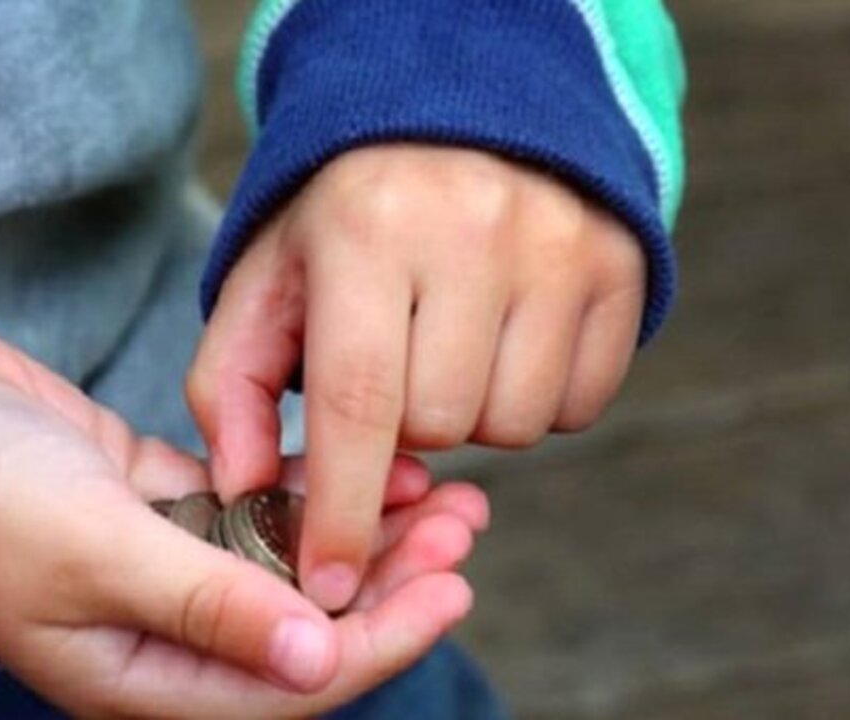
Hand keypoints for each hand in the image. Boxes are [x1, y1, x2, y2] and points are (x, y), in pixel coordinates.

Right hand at [0, 325, 488, 717]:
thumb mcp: (92, 553)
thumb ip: (208, 605)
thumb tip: (318, 661)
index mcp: (137, 675)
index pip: (288, 684)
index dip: (379, 639)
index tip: (454, 586)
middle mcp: (155, 631)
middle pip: (300, 624)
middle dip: (387, 581)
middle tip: (465, 524)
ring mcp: (155, 564)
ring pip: (283, 561)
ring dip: (355, 527)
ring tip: (439, 486)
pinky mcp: (151, 502)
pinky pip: (247, 508)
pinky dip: (300, 487)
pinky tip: (357, 457)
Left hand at [189, 145, 644, 610]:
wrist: (453, 121)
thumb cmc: (341, 225)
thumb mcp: (265, 285)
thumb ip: (230, 389)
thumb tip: (246, 494)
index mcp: (366, 229)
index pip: (358, 401)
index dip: (343, 509)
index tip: (328, 586)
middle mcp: (472, 228)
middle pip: (440, 425)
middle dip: (402, 430)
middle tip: (391, 371)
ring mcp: (559, 244)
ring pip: (514, 426)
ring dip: (470, 418)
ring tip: (444, 351)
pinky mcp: (619, 266)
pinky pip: (579, 405)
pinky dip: (534, 401)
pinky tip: (501, 344)